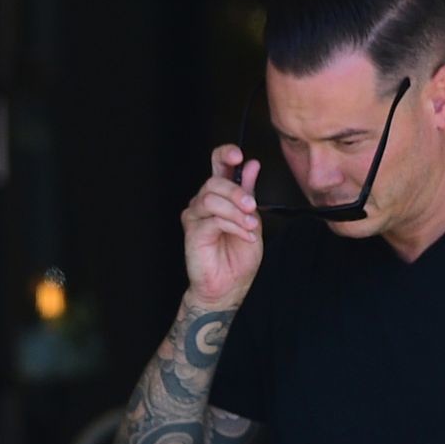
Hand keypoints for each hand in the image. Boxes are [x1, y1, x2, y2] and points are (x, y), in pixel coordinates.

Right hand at [182, 148, 263, 308]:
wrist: (228, 289)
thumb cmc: (237, 259)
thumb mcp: (252, 221)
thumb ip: (249, 194)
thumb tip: (251, 165)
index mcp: (220, 196)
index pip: (217, 164)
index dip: (225, 154)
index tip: (239, 156)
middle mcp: (204, 203)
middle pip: (214, 181)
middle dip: (237, 191)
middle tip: (252, 207)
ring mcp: (195, 217)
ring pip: (211, 198)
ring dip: (235, 211)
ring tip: (251, 226)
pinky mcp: (193, 232)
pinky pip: (213, 219)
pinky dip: (233, 225)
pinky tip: (246, 235)